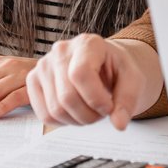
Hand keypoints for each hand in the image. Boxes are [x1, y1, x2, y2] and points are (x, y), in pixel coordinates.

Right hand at [27, 34, 146, 129]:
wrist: (104, 66)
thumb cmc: (117, 70)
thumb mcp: (133, 81)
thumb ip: (127, 101)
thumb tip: (119, 123)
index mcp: (87, 43)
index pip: (80, 74)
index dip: (95, 99)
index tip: (109, 107)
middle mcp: (61, 50)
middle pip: (66, 97)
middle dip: (89, 115)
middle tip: (102, 112)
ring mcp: (43, 65)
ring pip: (55, 109)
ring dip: (77, 120)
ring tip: (91, 111)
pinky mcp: (33, 81)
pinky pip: (44, 114)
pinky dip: (63, 121)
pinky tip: (76, 111)